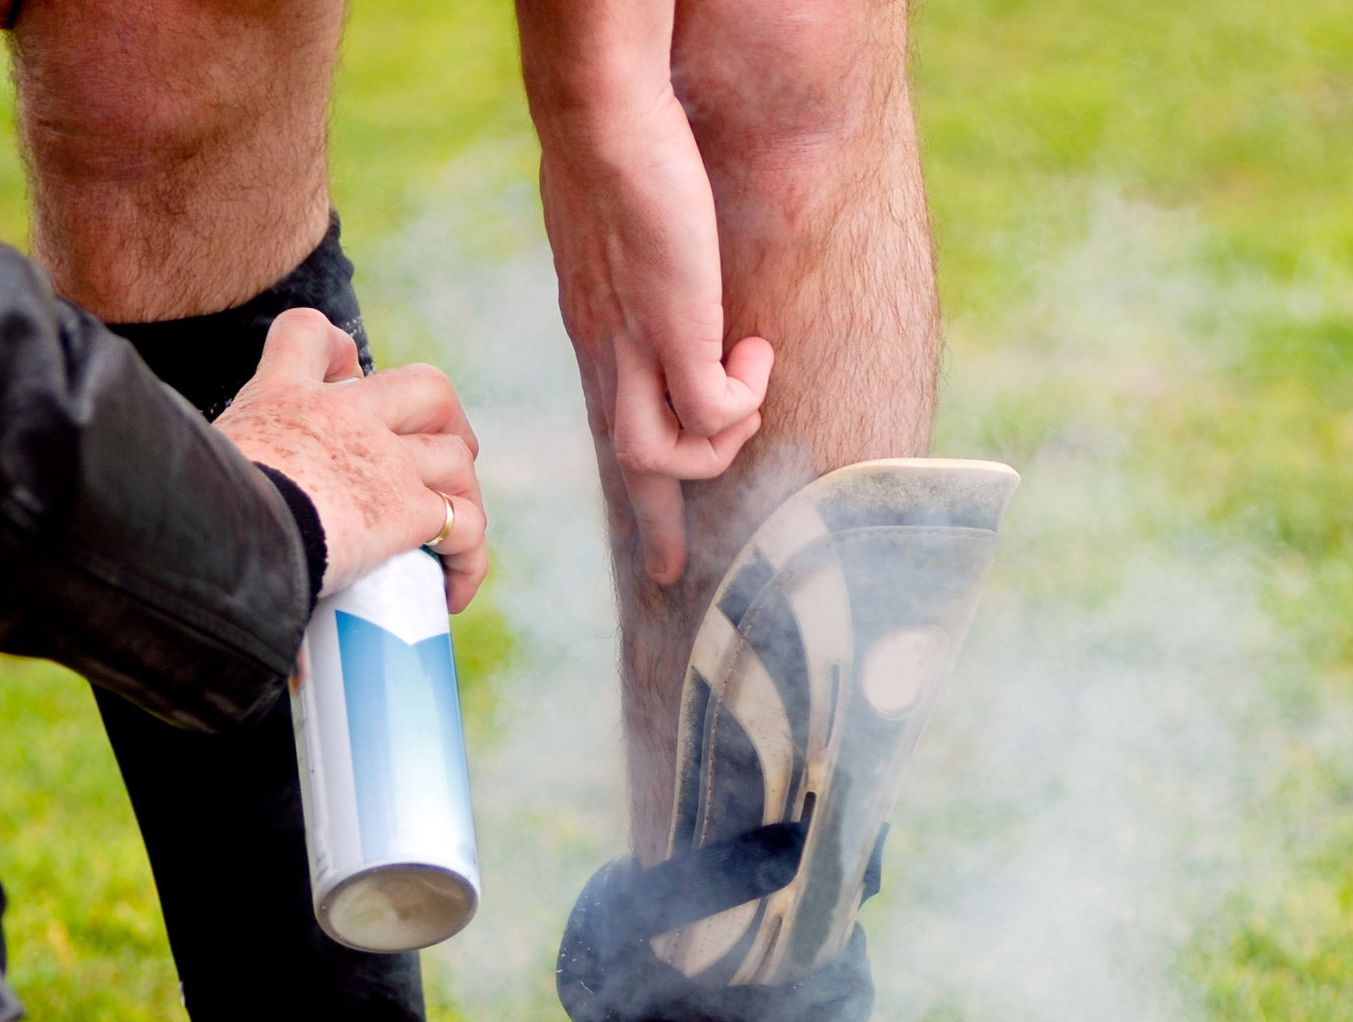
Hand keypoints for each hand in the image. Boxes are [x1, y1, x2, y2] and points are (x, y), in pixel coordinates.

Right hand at [214, 309, 491, 612]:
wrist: (214, 535)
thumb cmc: (185, 513)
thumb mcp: (193, 465)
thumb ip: (213, 474)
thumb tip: (176, 525)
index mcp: (280, 395)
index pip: (311, 334)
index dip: (339, 350)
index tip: (346, 375)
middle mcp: (343, 415)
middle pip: (426, 386)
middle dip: (447, 420)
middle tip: (443, 456)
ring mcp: (383, 459)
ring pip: (456, 456)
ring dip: (464, 496)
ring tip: (452, 538)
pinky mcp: (407, 510)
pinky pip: (465, 527)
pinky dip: (468, 561)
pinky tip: (452, 593)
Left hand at [535, 87, 768, 584]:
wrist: (603, 121)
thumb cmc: (615, 155)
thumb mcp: (619, 230)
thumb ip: (638, 268)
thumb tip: (659, 271)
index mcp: (597, 333)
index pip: (612, 428)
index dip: (638, 492)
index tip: (659, 550)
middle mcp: (609, 355)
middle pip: (629, 467)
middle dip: (656, 524)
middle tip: (671, 569)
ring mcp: (637, 351)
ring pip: (662, 458)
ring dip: (721, 440)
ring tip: (750, 384)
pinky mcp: (672, 335)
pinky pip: (711, 414)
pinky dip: (743, 397)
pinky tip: (754, 351)